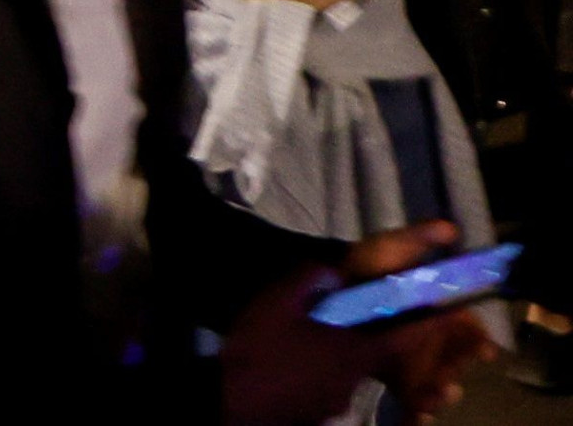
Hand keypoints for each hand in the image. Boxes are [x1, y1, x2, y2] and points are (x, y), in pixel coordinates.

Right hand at [219, 224, 497, 425]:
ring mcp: (336, 402)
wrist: (230, 400)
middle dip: (368, 338)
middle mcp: (354, 380)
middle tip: (346, 322)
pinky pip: (325, 388)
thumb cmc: (261, 350)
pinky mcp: (315, 414)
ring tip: (307, 346)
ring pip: (346, 373)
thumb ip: (309, 281)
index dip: (430, 322)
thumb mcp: (277, 303)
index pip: (405, 336)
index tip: (451, 310)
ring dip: (337, 358)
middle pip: (373, 356)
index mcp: (355, 351)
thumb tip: (332, 271)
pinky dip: (318, 376)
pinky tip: (293, 368)